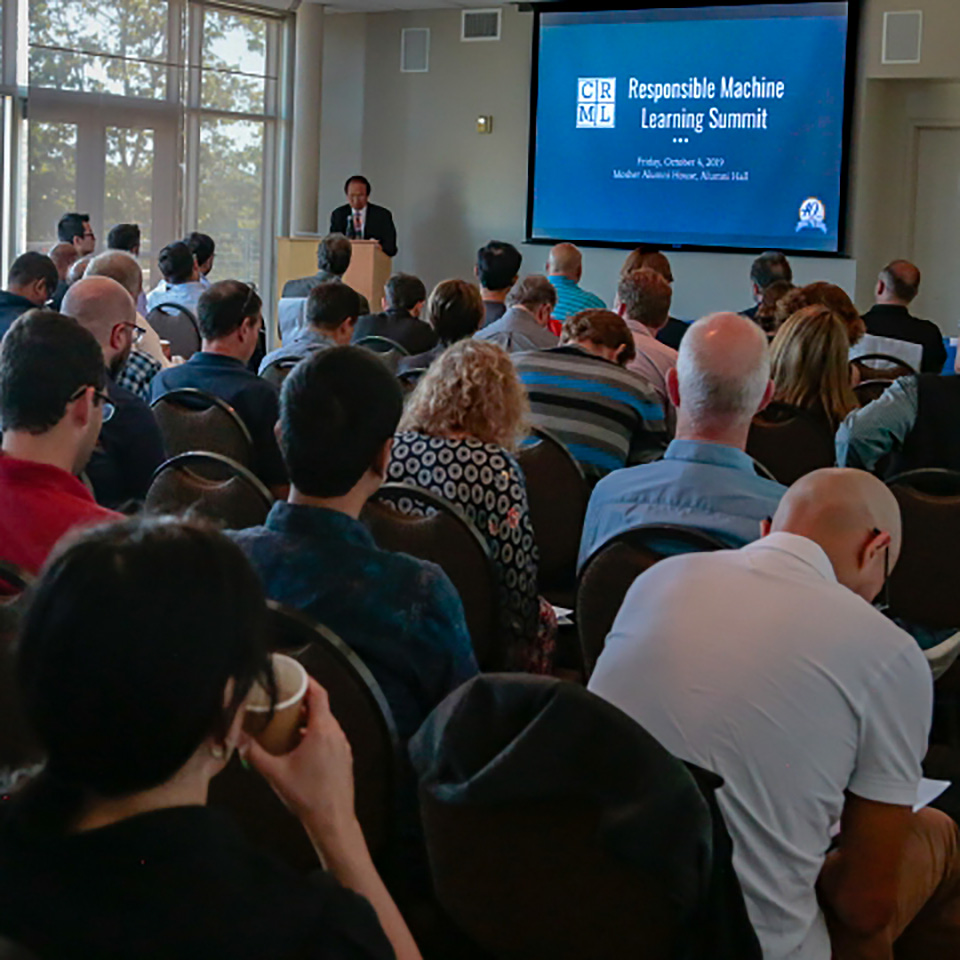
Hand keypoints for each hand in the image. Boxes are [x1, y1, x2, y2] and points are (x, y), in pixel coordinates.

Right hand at [241, 678, 356, 833]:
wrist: (333, 820)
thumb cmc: (305, 795)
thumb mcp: (275, 773)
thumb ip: (254, 753)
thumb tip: (236, 738)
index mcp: (322, 730)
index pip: (319, 693)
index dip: (306, 680)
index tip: (292, 674)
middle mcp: (336, 733)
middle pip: (321, 706)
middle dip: (301, 700)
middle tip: (281, 697)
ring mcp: (343, 745)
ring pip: (325, 722)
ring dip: (307, 718)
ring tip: (285, 719)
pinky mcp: (344, 757)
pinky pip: (329, 736)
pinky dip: (315, 732)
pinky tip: (298, 743)